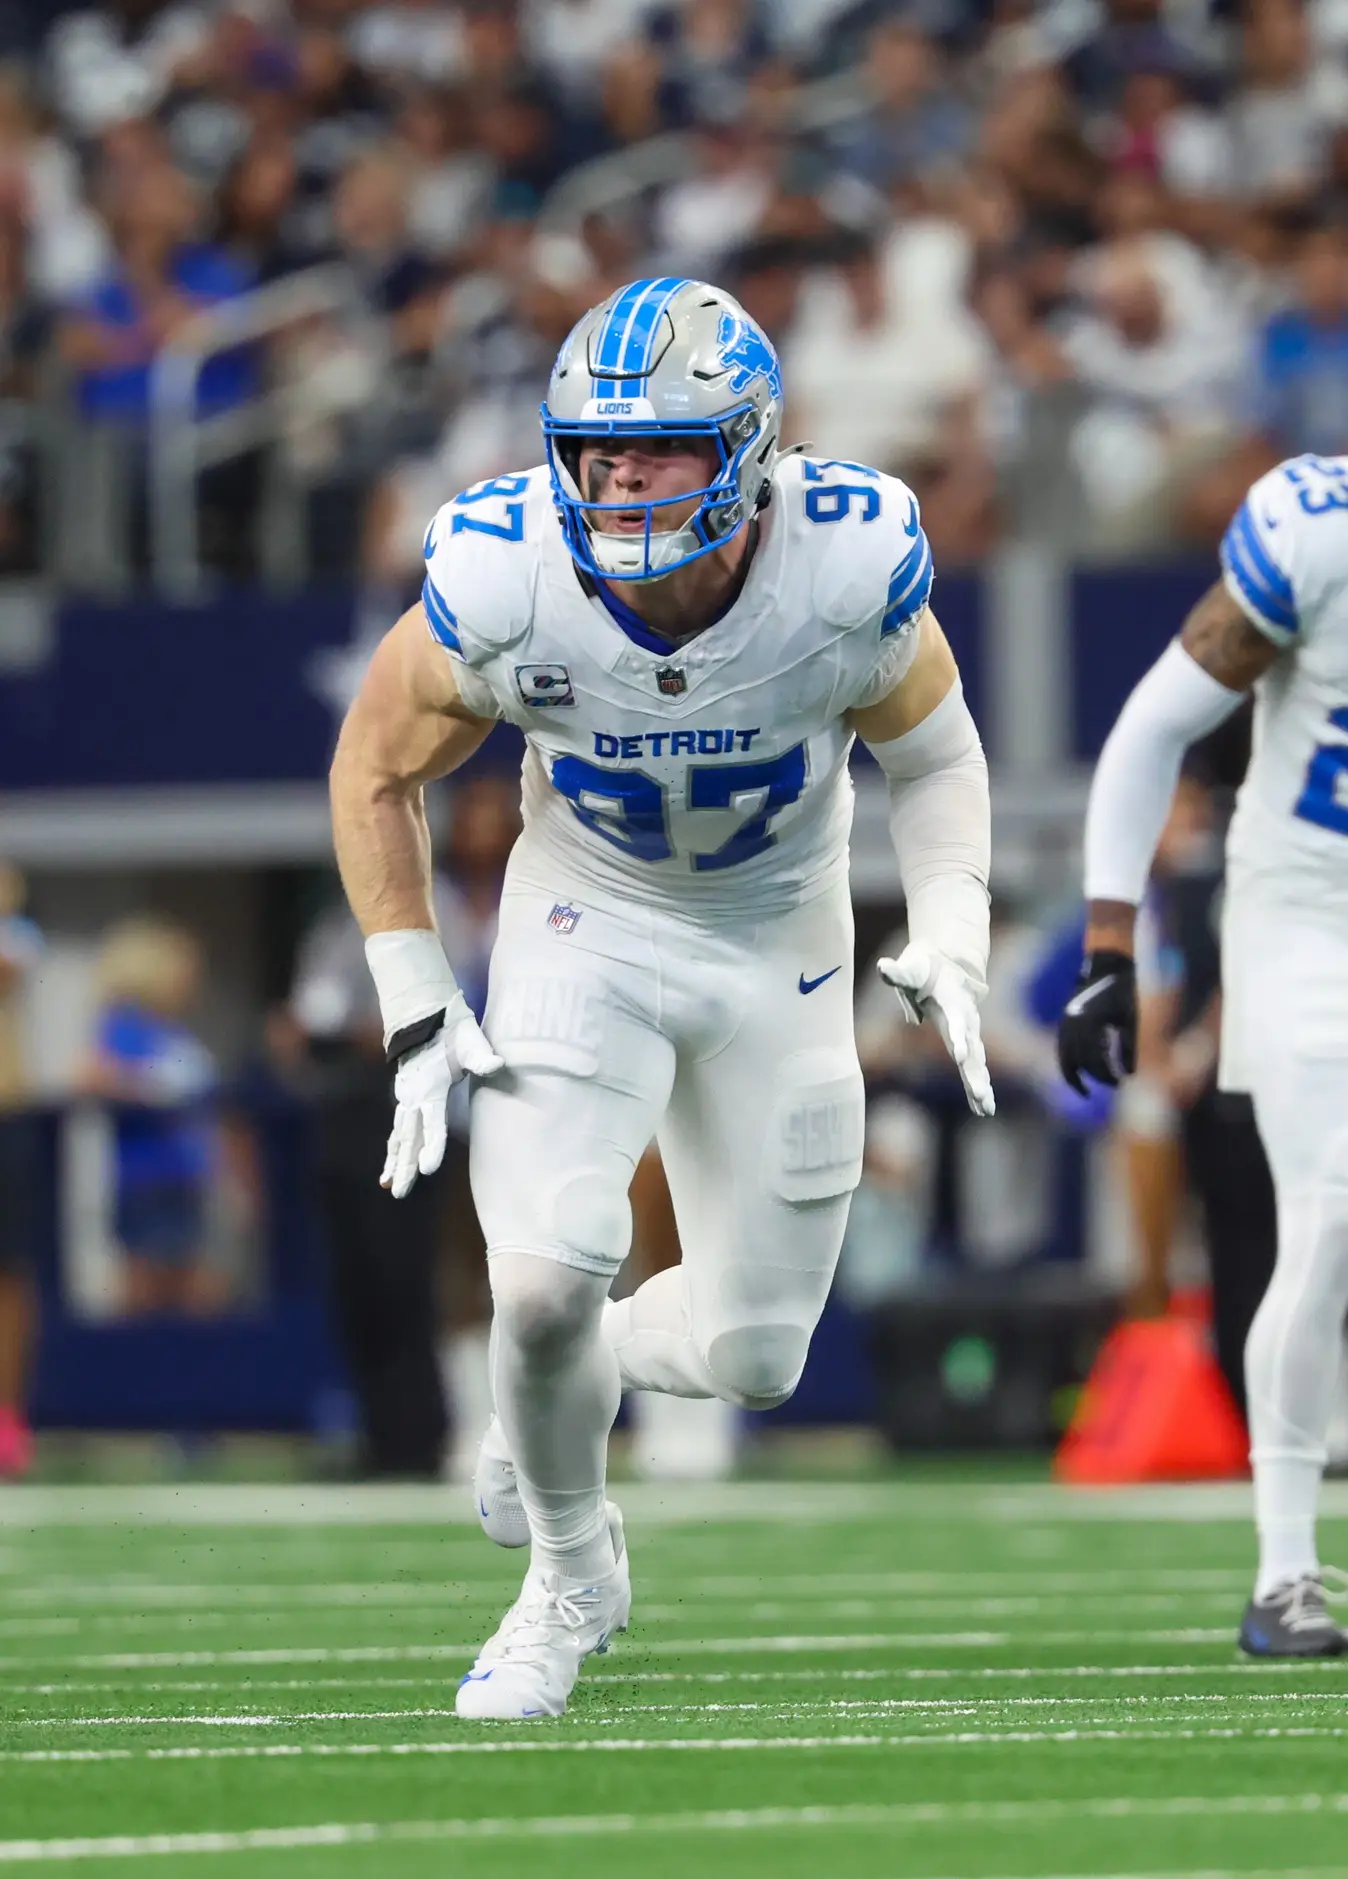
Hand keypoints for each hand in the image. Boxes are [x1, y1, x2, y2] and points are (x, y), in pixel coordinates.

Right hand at [381, 999, 502, 1198]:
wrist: (426, 1014)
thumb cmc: (452, 1029)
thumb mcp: (469, 1039)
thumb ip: (481, 1056)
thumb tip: (498, 1065)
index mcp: (430, 1086)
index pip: (432, 1122)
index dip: (432, 1146)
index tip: (428, 1169)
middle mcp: (413, 1096)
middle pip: (410, 1138)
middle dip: (405, 1166)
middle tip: (402, 1192)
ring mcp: (407, 1098)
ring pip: (401, 1138)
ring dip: (396, 1163)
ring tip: (391, 1187)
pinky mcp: (407, 1099)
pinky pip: (399, 1131)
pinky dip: (394, 1152)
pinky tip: (389, 1173)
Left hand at [877, 943, 995, 1117]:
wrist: (948, 967)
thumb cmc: (924, 970)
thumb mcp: (910, 969)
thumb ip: (897, 972)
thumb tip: (882, 966)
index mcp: (953, 1004)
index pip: (957, 1023)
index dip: (960, 1038)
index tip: (961, 1057)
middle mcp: (966, 1022)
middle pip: (973, 1051)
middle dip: (976, 1074)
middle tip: (981, 1094)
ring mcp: (969, 1035)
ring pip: (978, 1064)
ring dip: (981, 1086)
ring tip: (987, 1109)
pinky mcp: (967, 1045)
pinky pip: (974, 1069)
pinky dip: (978, 1088)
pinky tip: (983, 1109)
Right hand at [1057, 951, 1136, 1094]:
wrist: (1106, 963)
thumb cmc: (1124, 988)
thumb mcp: (1132, 1017)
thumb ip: (1130, 1046)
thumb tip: (1131, 1073)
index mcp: (1091, 1027)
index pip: (1098, 1063)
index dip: (1111, 1077)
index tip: (1124, 1082)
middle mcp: (1074, 1027)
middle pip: (1080, 1065)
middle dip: (1095, 1078)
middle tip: (1113, 1085)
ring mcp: (1066, 1024)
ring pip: (1064, 1059)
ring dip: (1073, 1076)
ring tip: (1083, 1088)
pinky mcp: (1065, 1020)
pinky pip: (1062, 1048)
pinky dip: (1068, 1062)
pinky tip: (1081, 1068)